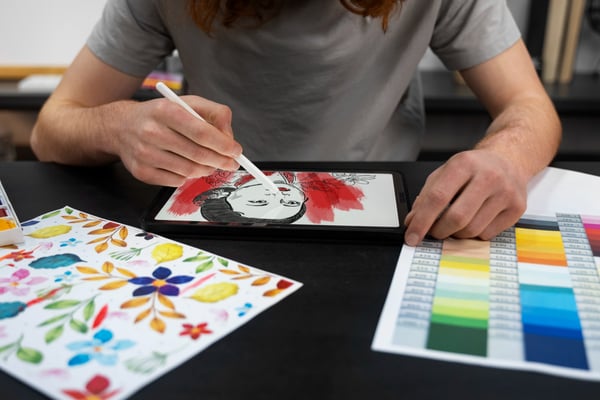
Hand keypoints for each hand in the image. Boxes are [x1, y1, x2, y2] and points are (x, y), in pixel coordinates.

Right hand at [117, 96, 241, 186]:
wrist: (121, 126)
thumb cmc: (161, 115)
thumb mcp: (187, 103)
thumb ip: (214, 114)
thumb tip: (229, 138)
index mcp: (165, 110)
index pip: (201, 132)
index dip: (223, 145)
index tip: (236, 151)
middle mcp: (151, 132)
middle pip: (197, 155)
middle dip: (220, 161)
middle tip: (231, 162)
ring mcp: (144, 153)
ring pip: (189, 171)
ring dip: (205, 169)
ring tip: (208, 162)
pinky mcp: (141, 172)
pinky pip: (176, 181)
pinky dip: (187, 176)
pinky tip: (185, 165)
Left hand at [403, 149, 526, 245]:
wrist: (508, 160)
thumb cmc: (473, 168)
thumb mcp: (445, 173)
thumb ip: (426, 196)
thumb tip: (412, 222)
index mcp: (464, 164)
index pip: (437, 198)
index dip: (421, 221)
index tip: (412, 236)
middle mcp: (488, 176)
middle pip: (456, 218)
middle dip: (439, 231)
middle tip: (433, 232)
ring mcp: (506, 193)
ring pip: (472, 230)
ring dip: (456, 233)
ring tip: (455, 222)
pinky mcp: (517, 208)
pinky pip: (487, 234)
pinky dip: (474, 233)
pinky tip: (475, 219)